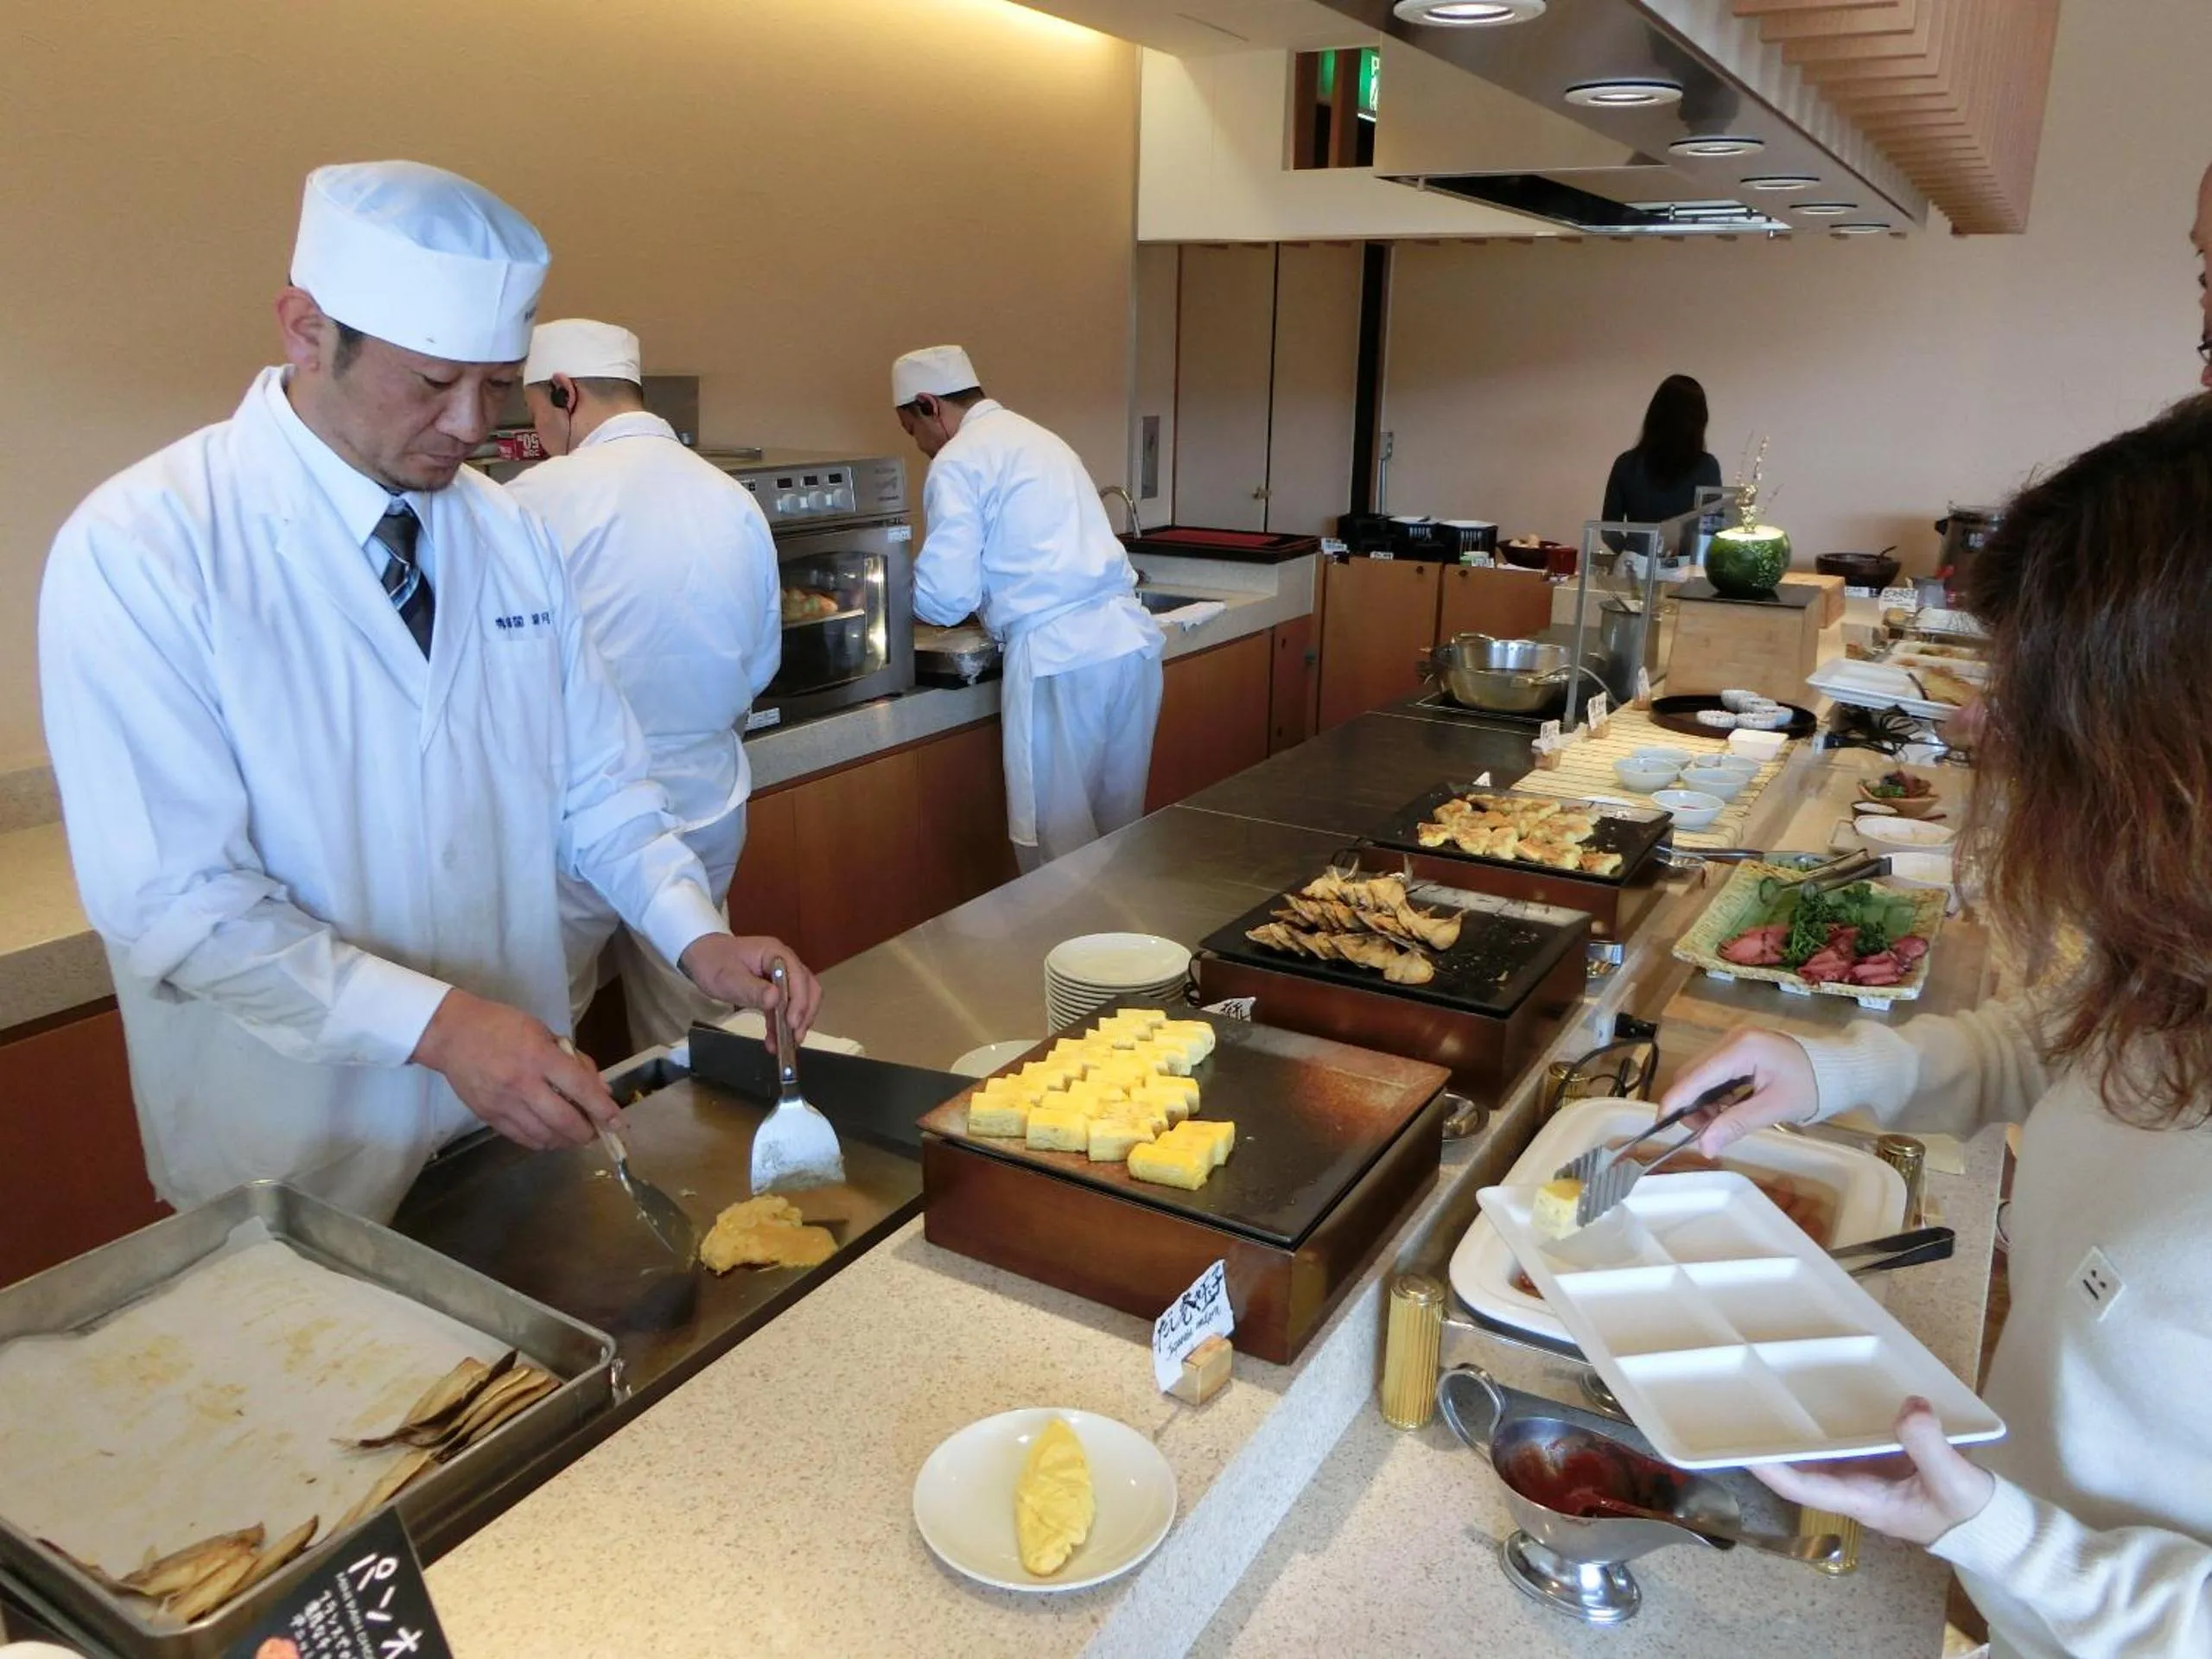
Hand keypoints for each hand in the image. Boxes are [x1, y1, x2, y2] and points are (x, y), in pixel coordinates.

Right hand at [411, 988, 616, 1149]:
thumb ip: (573, 1060)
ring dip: (566, 1141)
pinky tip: (551, 1136)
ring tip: (575, 1136)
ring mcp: (503, 1103)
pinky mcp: (488, 1116)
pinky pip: (522, 1138)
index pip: (580, 1088)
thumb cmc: (502, 1026)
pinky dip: (542, 1141)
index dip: (602, 1109)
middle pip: (563, 1121)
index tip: (617, 1121)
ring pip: (544, 1135)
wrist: (452, 1034)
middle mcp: (522, 1084)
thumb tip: (600, 1088)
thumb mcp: (543, 1031)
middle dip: (587, 1132)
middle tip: (596, 1132)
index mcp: (539, 1057)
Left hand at [679, 934, 821, 1040]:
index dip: (799, 1001)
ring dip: (796, 1022)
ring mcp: (781, 976)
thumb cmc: (713, 963)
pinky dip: (783, 1024)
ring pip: (801, 999)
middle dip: (804, 1014)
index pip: (798, 976)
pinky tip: (775, 1040)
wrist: (702, 956)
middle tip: (795, 1038)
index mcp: (775, 953)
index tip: (792, 1024)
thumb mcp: (728, 978)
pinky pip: (786, 1007)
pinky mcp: (775, 989)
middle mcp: (784, 963)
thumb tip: (776, 999)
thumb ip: (752, 989)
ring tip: (786, 1045)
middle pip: (807, 988)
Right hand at [1658, 1028, 1820, 1156]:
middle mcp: (1731, 1039)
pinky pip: (1711, 1072)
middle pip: (1691, 1074)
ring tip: (1720, 1123)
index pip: (1695, 1077)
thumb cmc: (1811, 1086)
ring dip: (1700, 1101)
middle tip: (1705, 1132)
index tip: (1662, 1126)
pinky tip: (1726, 1109)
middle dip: (1689, 1105)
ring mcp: (1733, 1042)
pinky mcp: (1737, 1048)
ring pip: (1698, 1074)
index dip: (1675, 1102)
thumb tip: (1703, 1147)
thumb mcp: (1774, 1108)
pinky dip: (1711, 1094)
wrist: (1836, 1068)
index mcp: (1741, 1049)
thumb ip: (1736, 1124)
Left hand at [1752, 1397, 1995, 1546]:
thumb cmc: (1968, 1512)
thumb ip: (1928, 1445)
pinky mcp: (1881, 1464)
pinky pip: (1846, 1444)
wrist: (1991, 1524)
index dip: (1772, 1470)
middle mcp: (1855, 1489)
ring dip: (1797, 1434)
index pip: (1804, 1488)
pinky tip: (1822, 1400)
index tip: (1742, 1450)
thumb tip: (1909, 1406)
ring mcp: (1866, 1477)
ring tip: (1766, 1401)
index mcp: (1863, 1500)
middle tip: (1741, 1414)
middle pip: (1802, 1470)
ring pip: (1821, 1455)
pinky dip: (1832, 1426)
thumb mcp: (1952, 1480)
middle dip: (1773, 1448)